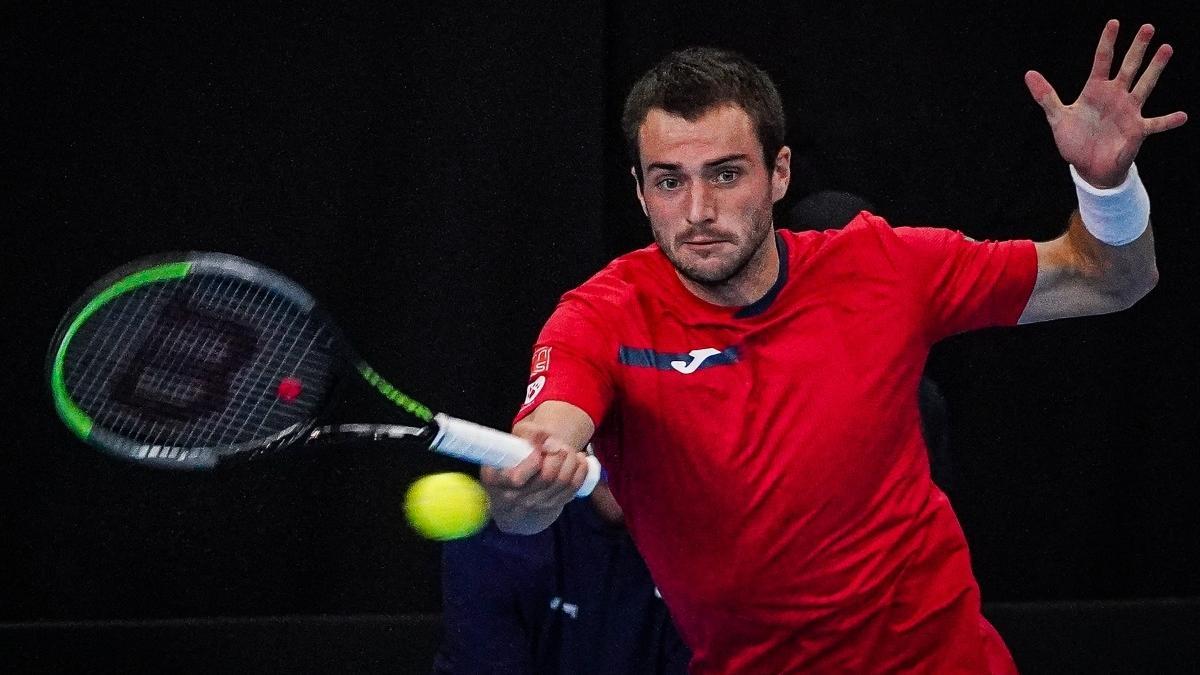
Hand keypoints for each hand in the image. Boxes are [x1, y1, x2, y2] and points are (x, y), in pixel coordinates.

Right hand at [479, 428, 590, 533]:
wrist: (515, 490)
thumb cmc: (512, 459)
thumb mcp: (511, 442)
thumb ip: (528, 434)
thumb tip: (549, 442)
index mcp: (496, 480)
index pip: (516, 478)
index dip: (532, 463)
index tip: (538, 452)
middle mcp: (514, 497)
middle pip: (547, 478)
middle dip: (558, 455)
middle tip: (559, 445)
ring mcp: (535, 504)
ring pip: (563, 482)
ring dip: (571, 460)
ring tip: (568, 449)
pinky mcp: (553, 506)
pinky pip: (573, 488)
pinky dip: (581, 470)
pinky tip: (579, 459)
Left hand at [1025, 20, 1187, 187]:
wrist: (1088, 167)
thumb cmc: (1075, 141)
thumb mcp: (1058, 117)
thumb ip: (1046, 96)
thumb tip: (1029, 73)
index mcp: (1095, 90)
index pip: (1102, 60)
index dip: (1107, 42)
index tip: (1114, 22)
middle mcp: (1115, 96)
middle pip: (1128, 67)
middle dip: (1137, 48)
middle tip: (1147, 27)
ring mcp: (1128, 111)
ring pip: (1145, 85)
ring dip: (1155, 68)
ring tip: (1166, 48)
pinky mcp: (1136, 130)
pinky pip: (1155, 124)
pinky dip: (1168, 121)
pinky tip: (1183, 116)